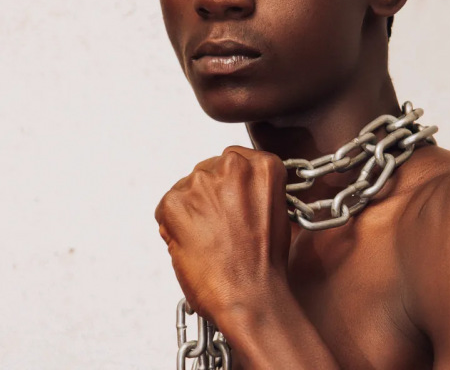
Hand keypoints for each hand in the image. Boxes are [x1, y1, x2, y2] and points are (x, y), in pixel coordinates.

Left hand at [154, 146, 290, 324]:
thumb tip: (233, 187)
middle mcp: (233, 165)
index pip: (236, 160)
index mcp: (262, 165)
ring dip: (192, 208)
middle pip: (210, 169)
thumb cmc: (265, 261)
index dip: (231, 184)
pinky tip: (194, 243)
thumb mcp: (275, 210)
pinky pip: (167, 206)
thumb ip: (253, 187)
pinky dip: (173, 224)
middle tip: (220, 226)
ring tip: (209, 239)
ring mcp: (202, 181)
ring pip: (188, 187)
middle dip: (211, 194)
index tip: (232, 200)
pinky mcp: (175, 202)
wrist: (251, 295)